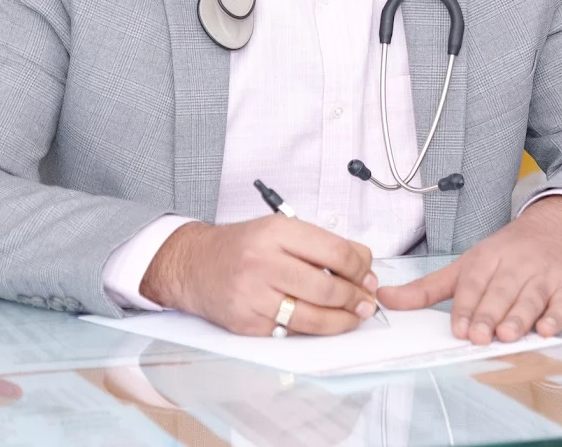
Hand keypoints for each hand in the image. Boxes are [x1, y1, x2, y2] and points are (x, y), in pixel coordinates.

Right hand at [139, 217, 378, 335]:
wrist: (194, 265)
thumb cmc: (241, 245)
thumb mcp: (278, 229)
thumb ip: (320, 243)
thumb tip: (362, 262)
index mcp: (276, 231)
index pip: (334, 252)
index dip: (359, 267)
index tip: (368, 274)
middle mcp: (263, 261)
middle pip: (327, 287)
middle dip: (355, 297)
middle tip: (366, 300)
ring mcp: (253, 295)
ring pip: (313, 317)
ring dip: (342, 320)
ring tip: (353, 315)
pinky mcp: (247, 323)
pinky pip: (291, 331)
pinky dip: (312, 329)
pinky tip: (322, 322)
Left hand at [377, 196, 561, 343]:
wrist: (557, 229)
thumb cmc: (505, 254)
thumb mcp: (465, 265)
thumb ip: (426, 288)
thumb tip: (384, 298)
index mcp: (486, 258)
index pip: (473, 283)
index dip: (466, 307)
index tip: (459, 328)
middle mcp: (515, 265)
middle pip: (500, 292)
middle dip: (489, 314)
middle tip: (480, 337)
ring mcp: (543, 276)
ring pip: (530, 298)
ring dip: (519, 317)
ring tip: (507, 336)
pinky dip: (556, 317)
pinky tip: (548, 329)